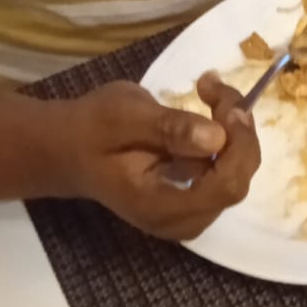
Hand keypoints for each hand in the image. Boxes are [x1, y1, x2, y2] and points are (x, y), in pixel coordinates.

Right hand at [61, 74, 260, 241]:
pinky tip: (210, 104)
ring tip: (209, 89)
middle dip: (238, 130)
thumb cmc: (92, 128)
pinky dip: (228, 132)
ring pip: (237, 170)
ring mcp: (187, 210)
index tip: (222, 102)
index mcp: (159, 206)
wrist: (69, 146)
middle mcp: (179, 218)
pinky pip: (226, 165)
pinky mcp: (192, 194)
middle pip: (237, 180)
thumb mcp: (123, 116)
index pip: (225, 187)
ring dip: (235, 127)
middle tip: (212, 88)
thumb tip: (217, 138)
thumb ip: (168, 129)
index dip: (238, 145)